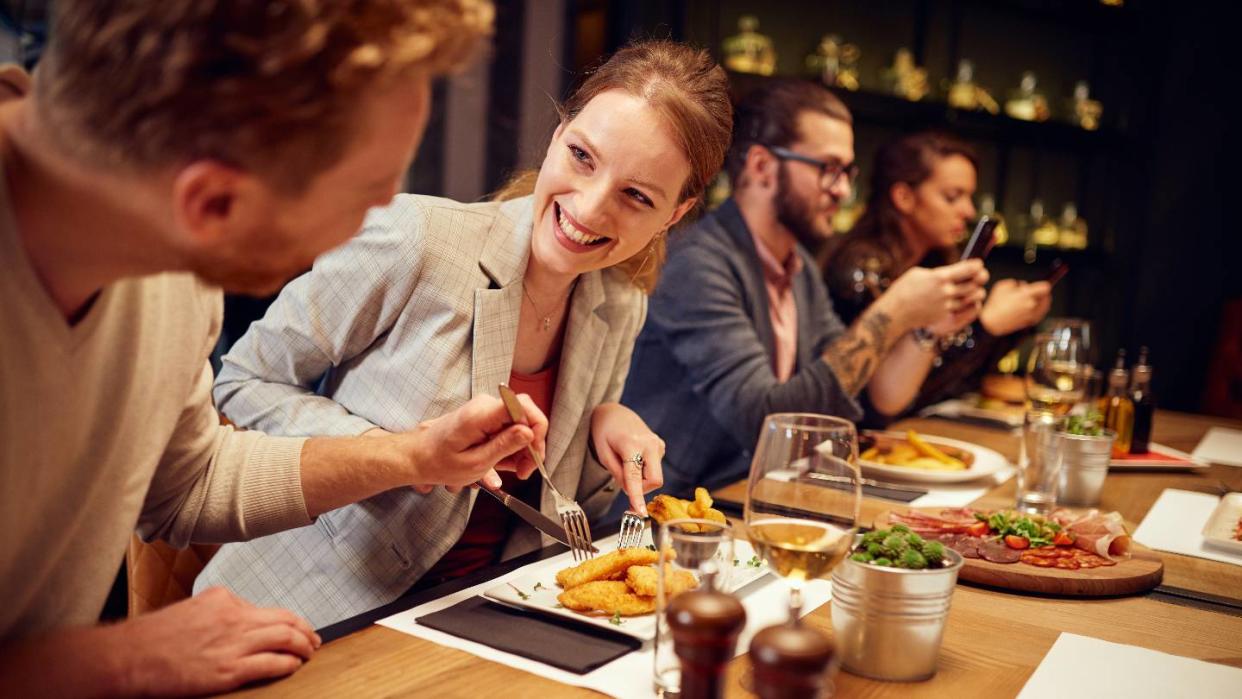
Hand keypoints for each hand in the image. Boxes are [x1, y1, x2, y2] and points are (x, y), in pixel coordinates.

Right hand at [116, 587, 318, 695]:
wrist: (128, 656)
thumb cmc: (152, 638)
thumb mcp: (192, 610)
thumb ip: (219, 613)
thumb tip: (241, 621)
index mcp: (224, 599)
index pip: (267, 609)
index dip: (289, 620)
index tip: (297, 627)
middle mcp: (234, 616)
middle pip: (285, 620)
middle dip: (305, 630)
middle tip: (314, 639)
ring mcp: (233, 643)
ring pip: (285, 638)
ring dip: (303, 646)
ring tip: (309, 652)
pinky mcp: (228, 670)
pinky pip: (272, 663)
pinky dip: (288, 663)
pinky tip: (293, 666)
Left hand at [390, 394, 547, 492]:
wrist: (418, 456)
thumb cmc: (439, 462)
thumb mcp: (475, 463)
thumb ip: (504, 446)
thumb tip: (529, 433)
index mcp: (481, 414)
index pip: (523, 405)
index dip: (536, 428)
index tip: (534, 454)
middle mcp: (486, 406)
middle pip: (525, 417)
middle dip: (530, 446)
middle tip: (524, 471)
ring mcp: (486, 411)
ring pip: (519, 425)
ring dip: (521, 450)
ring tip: (512, 471)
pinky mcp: (486, 418)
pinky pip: (508, 429)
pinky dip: (511, 447)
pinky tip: (503, 463)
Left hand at [590, 403, 664, 514]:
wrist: (614, 412)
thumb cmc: (604, 432)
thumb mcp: (603, 454)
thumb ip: (618, 474)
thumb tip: (631, 492)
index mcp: (631, 444)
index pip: (635, 476)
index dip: (637, 496)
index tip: (641, 512)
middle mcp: (649, 443)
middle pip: (654, 480)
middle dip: (641, 488)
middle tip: (625, 482)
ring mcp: (658, 444)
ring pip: (654, 476)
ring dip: (641, 478)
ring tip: (625, 461)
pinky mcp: (660, 446)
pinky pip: (654, 468)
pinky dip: (644, 470)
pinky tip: (634, 457)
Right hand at [881, 259, 987, 333]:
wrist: (895, 313)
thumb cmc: (903, 289)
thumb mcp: (918, 273)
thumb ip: (937, 273)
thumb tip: (950, 272)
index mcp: (940, 277)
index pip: (968, 269)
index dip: (977, 265)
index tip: (978, 264)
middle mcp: (946, 291)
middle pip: (974, 283)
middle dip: (981, 277)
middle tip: (982, 275)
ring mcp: (946, 305)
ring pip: (972, 297)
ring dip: (977, 292)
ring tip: (976, 288)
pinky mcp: (945, 316)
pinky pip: (964, 309)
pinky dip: (968, 304)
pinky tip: (967, 300)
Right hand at [979, 279, 1052, 335]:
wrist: (991, 324)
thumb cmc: (994, 306)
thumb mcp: (1001, 286)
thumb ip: (1013, 283)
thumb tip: (1019, 285)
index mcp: (1026, 294)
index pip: (1045, 287)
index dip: (1043, 284)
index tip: (1041, 285)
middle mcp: (1032, 305)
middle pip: (1047, 297)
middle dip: (1042, 294)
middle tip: (1036, 292)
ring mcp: (1031, 315)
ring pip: (1044, 307)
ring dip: (1041, 302)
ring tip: (1034, 300)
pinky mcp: (1029, 322)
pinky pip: (1039, 314)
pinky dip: (1037, 311)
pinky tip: (1031, 308)